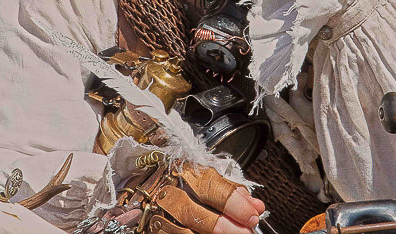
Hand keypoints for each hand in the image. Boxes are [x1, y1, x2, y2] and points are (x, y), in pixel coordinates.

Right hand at [115, 164, 264, 233]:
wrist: (139, 182)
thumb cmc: (177, 175)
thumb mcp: (204, 175)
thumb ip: (229, 190)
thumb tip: (255, 205)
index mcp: (181, 169)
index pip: (209, 185)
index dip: (234, 201)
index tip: (253, 213)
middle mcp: (164, 190)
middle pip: (195, 212)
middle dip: (225, 225)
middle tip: (246, 231)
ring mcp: (153, 213)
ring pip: (182, 231)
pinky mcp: (147, 229)